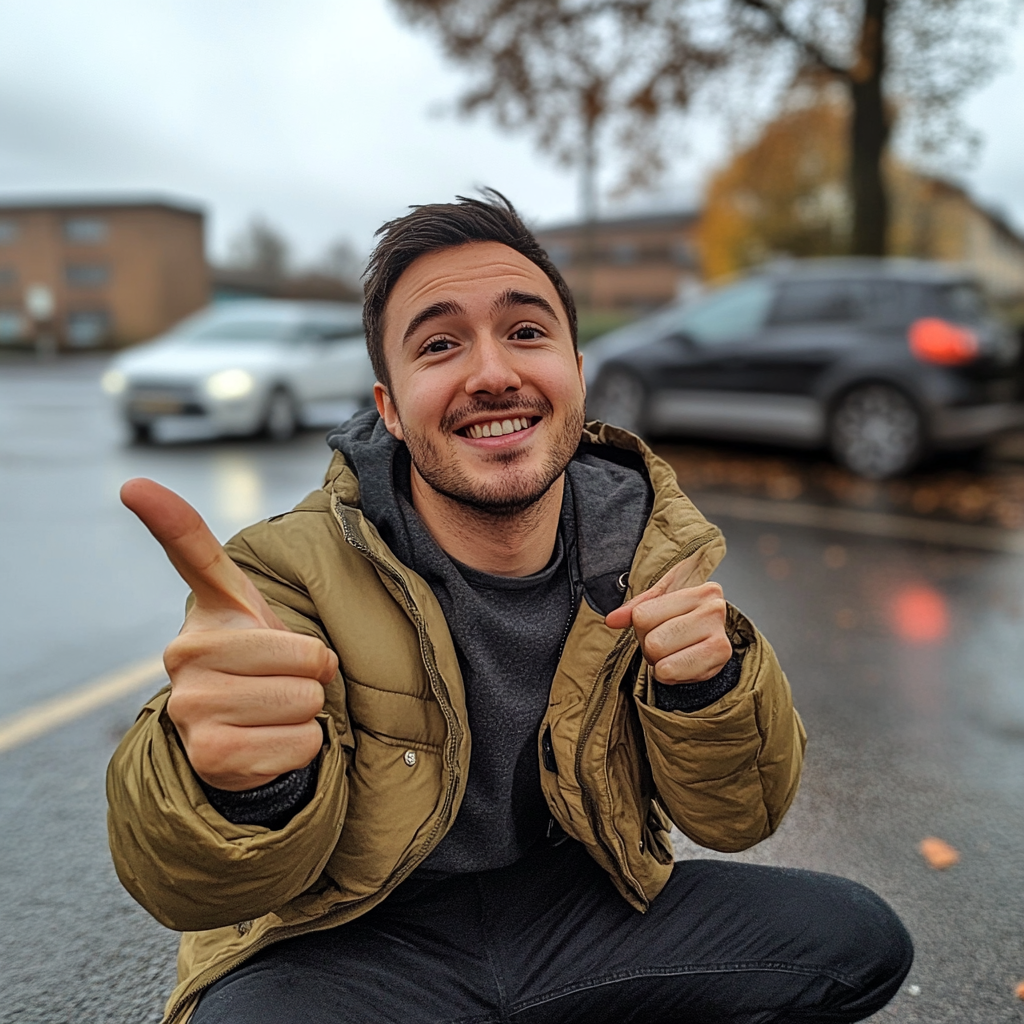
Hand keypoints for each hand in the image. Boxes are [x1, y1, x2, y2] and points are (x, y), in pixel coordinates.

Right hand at [121, 478, 337, 790]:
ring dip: (306, 711)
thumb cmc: (254, 663)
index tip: (135, 483)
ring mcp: (191, 707)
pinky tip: (269, 740)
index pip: (190, 552)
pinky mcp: (209, 756)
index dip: (166, 514)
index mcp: (204, 614)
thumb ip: (224, 566)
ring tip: (273, 709)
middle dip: (313, 675)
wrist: (237, 734)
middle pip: (305, 657)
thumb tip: (145, 493)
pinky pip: (300, 743)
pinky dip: (302, 745)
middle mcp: (185, 655)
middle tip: (284, 680)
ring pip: (304, 702)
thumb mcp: (248, 610)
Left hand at [604, 552, 731, 684]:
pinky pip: (671, 672)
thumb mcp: (660, 605)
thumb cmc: (686, 620)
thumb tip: (612, 620)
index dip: (642, 627)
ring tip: (676, 655)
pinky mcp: (721, 657)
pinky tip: (682, 666)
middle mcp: (713, 608)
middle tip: (668, 645)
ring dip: (661, 663)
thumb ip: (634, 609)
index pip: (642, 616)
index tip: (659, 627)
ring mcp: (720, 634)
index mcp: (697, 590)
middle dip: (652, 648)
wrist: (713, 641)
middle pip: (653, 641)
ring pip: (661, 658)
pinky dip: (669, 675)